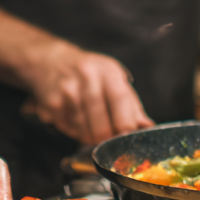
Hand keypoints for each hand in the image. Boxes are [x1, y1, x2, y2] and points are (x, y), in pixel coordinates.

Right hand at [23, 40, 152, 143]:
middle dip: (107, 139)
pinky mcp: (52, 103)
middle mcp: (86, 76)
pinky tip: (75, 119)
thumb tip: (147, 127)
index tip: (129, 137)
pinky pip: (69, 129)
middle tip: (109, 139)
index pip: (120, 100)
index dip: (126, 124)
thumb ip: (131, 105)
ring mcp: (67, 89)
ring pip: (84, 131)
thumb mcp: (114, 79)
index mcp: (107, 70)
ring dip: (90, 137)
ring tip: (91, 126)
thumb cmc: (90, 73)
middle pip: (101, 124)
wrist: (52, 60)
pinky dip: (74, 131)